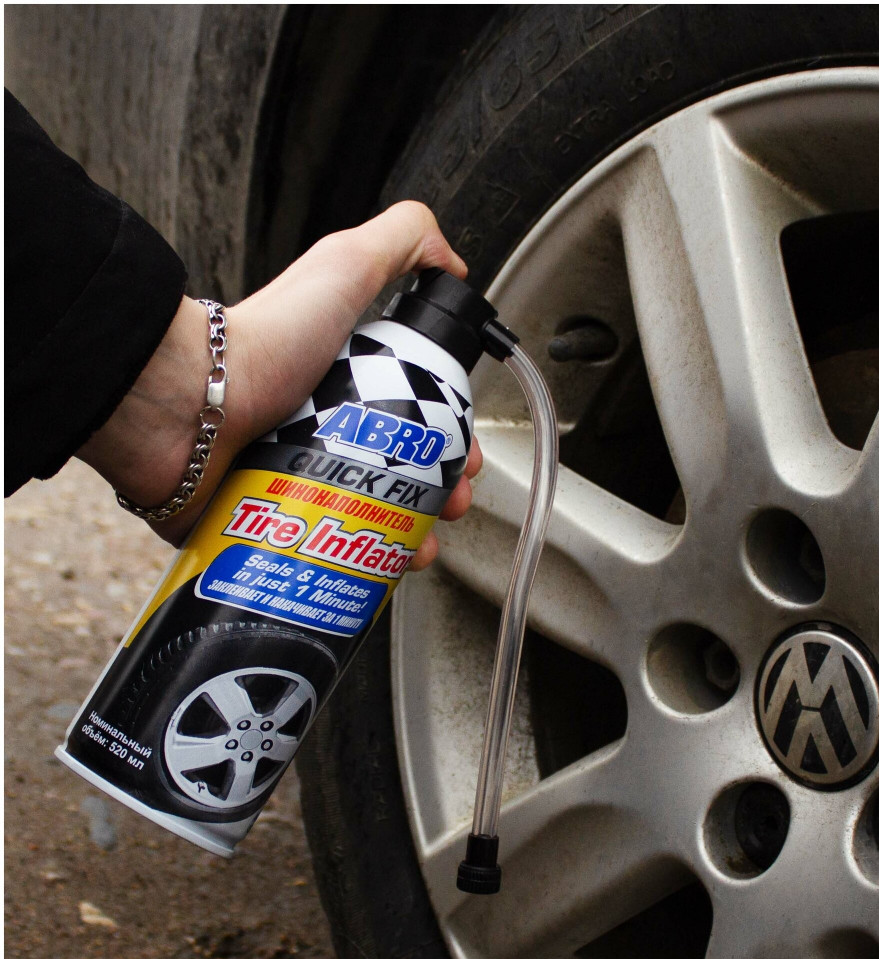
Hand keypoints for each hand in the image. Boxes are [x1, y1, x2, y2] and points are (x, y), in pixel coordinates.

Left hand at [78, 201, 478, 557]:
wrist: (186, 405)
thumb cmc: (262, 341)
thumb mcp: (341, 268)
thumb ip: (400, 242)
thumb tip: (452, 260)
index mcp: (351, 383)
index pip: (420, 418)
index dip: (453, 440)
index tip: (466, 460)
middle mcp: (330, 430)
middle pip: (404, 472)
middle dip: (441, 494)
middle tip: (453, 507)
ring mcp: (303, 477)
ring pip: (374, 516)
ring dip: (411, 535)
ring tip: (420, 547)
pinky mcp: (276, 518)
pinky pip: (328, 549)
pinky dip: (362, 565)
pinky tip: (381, 570)